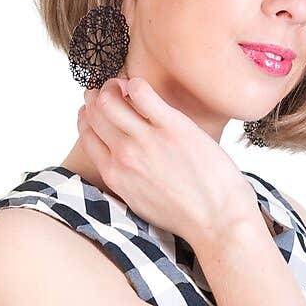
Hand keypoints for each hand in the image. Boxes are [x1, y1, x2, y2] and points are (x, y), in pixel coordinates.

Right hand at [76, 77, 256, 246]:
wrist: (219, 222)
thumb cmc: (186, 216)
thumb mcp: (141, 202)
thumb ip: (125, 178)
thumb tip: (121, 159)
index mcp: (114, 175)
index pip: (87, 133)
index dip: (89, 114)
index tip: (98, 107)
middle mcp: (124, 156)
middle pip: (95, 112)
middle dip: (98, 95)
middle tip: (111, 90)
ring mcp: (146, 140)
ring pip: (110, 99)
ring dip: (113, 85)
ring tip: (125, 85)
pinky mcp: (172, 127)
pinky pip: (141, 91)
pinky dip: (135, 83)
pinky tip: (142, 88)